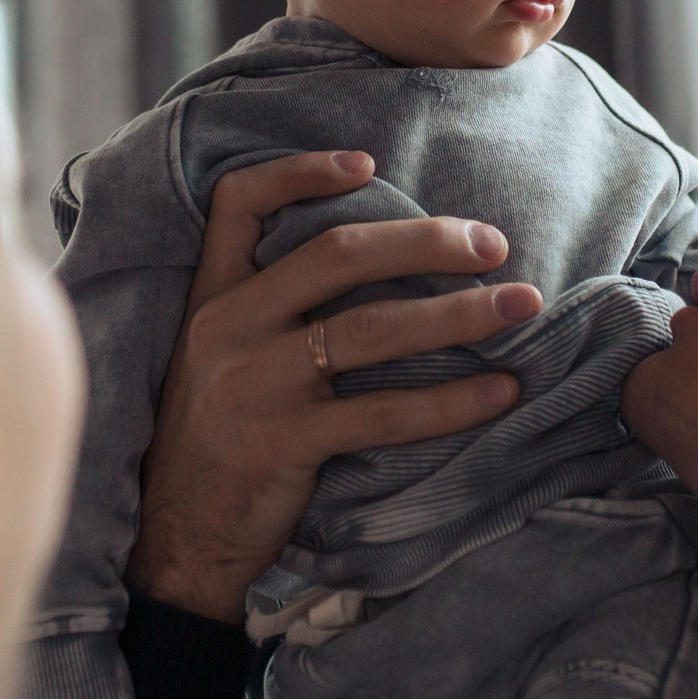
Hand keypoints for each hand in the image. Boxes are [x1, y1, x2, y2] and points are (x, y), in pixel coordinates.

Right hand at [125, 151, 543, 623]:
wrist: (176, 537)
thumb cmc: (215, 437)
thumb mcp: (217, 355)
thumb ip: (267, 307)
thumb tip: (376, 263)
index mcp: (211, 295)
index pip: (239, 200)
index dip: (301, 170)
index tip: (368, 161)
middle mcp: (229, 325)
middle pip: (337, 254)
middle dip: (426, 241)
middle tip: (493, 243)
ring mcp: (255, 383)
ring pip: (372, 328)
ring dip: (459, 313)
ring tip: (521, 304)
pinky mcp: (284, 442)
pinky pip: (385, 413)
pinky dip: (452, 401)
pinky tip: (501, 392)